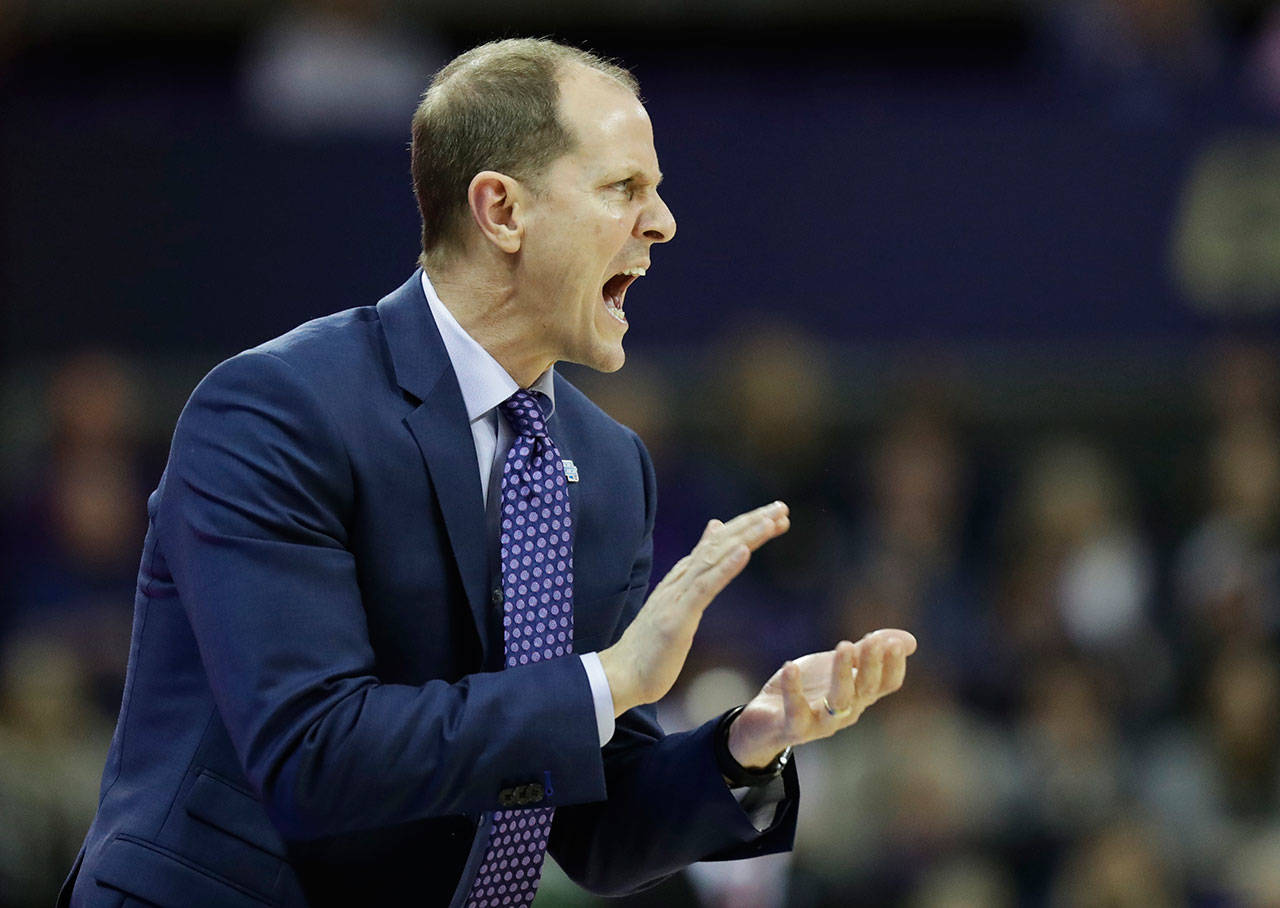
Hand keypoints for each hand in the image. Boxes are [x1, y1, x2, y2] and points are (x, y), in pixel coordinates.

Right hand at [598, 501, 789, 715]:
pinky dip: (725, 567)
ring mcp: (677, 596)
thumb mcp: (677, 604)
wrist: (621, 674)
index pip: (718, 543)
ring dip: (745, 537)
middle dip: (752, 523)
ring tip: (771, 521)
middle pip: (720, 543)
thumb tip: (712, 534)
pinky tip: (745, 552)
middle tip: (782, 508)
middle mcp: (680, 580)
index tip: (775, 513)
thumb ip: (695, 571)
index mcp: (682, 578)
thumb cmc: (650, 646)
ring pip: (715, 558)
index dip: (746, 526)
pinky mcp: (677, 617)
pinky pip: (705, 587)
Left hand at [726, 629, 916, 767]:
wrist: (766, 721)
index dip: (893, 665)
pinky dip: (793, 689)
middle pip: (867, 690)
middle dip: (872, 664)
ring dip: (843, 674)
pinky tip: (790, 666)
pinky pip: (796, 712)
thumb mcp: (837, 666)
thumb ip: (866, 652)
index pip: (887, 684)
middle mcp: (846, 712)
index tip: (892, 642)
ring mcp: (821, 722)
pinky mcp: (793, 727)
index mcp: (860, 696)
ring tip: (843, 646)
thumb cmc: (808, 690)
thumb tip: (909, 640)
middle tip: (872, 640)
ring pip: (839, 701)